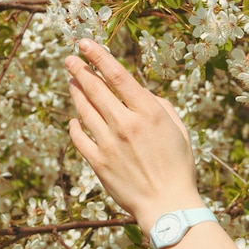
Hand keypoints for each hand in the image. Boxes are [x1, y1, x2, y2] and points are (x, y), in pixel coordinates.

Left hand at [65, 39, 205, 232]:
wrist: (167, 205)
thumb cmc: (178, 167)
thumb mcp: (178, 130)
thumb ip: (159, 106)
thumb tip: (140, 94)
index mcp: (148, 112)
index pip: (117, 75)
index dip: (98, 55)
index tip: (85, 43)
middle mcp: (125, 123)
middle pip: (94, 88)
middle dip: (79, 69)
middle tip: (69, 59)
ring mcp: (108, 143)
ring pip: (83, 110)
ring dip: (75, 92)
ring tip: (70, 80)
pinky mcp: (98, 162)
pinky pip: (78, 138)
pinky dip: (74, 126)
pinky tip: (74, 119)